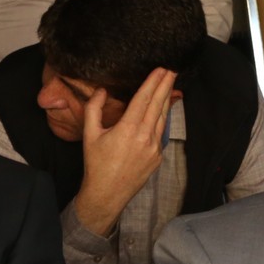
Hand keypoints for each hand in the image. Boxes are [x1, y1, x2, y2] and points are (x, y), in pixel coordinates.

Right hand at [68, 67, 176, 237]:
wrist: (107, 194)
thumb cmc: (96, 164)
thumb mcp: (90, 134)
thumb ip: (94, 109)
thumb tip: (102, 90)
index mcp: (128, 129)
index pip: (144, 99)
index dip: (153, 82)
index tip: (162, 69)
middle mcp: (145, 137)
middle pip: (158, 105)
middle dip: (166, 86)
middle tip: (172, 70)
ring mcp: (154, 148)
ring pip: (163, 119)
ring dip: (166, 101)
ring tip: (169, 85)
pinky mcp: (157, 157)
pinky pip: (160, 133)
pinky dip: (162, 119)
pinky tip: (162, 111)